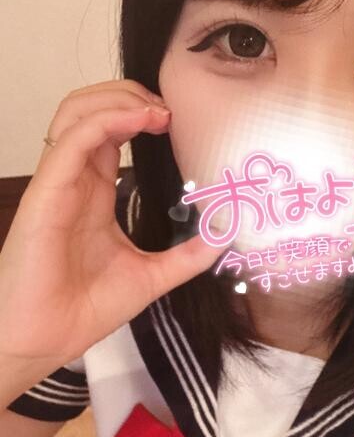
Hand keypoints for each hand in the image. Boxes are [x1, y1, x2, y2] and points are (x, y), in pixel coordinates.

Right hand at [0, 79, 223, 367]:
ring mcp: (59, 183)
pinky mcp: (48, 191)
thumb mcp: (151, 276)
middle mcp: (75, 181)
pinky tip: (141, 118)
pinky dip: (108, 119)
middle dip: (131, 95)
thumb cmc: (83, 310)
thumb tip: (225, 238)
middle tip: (170, 108)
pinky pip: (74, 139)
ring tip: (158, 109)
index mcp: (94, 194)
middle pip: (92, 111)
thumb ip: (187, 256)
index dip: (140, 115)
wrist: (45, 340)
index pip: (111, 134)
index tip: (177, 120)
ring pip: (77, 112)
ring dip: (118, 98)